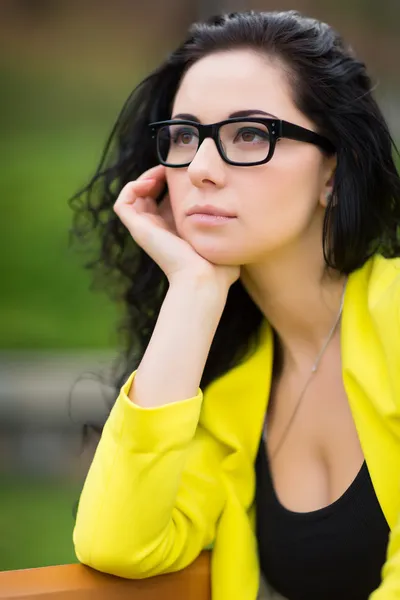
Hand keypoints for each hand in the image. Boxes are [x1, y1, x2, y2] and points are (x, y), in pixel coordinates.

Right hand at [113, 165, 239, 291]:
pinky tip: (152, 182)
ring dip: (144, 178)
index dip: (171, 183)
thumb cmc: (218, 267)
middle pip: (148, 196)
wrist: (204, 278)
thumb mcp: (224, 238)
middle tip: (171, 169)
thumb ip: (229, 228)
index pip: (166, 201)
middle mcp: (158, 229)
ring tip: (160, 172)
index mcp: (176, 231)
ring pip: (133, 197)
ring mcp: (146, 230)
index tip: (186, 173)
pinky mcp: (138, 230)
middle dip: (157, 176)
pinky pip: (122, 203)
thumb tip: (240, 219)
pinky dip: (132, 187)